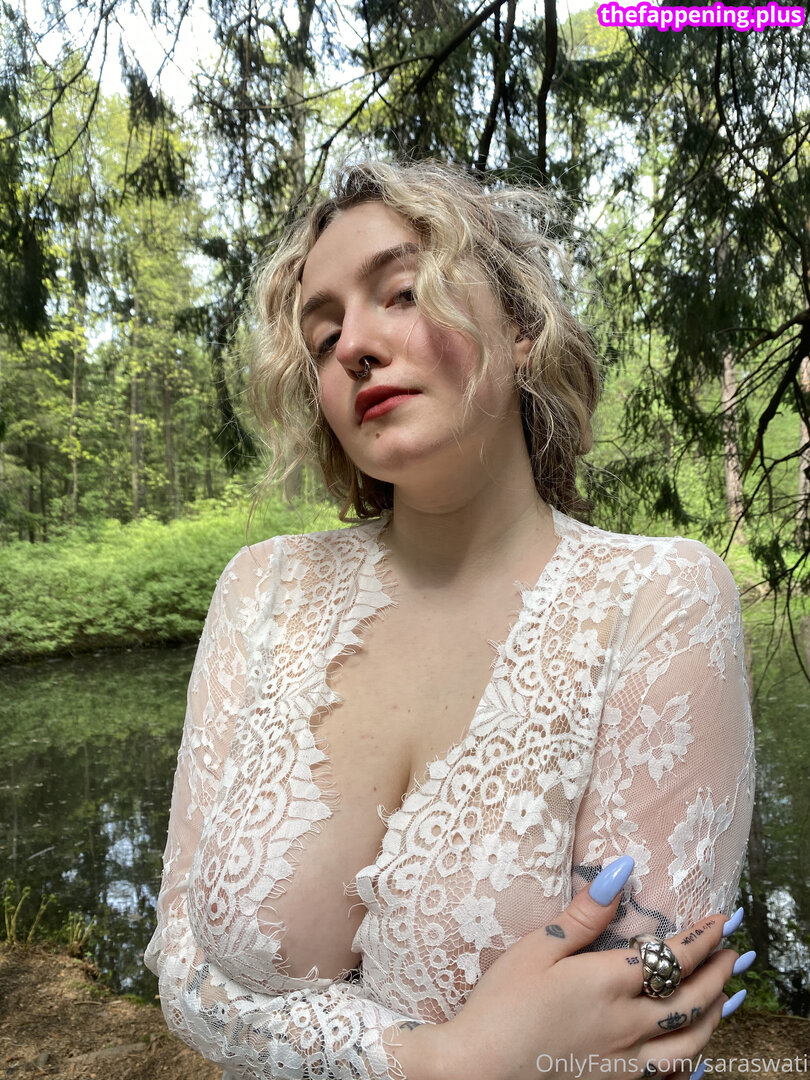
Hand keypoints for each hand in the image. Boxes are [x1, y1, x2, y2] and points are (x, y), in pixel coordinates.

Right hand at [438, 857, 742, 1079]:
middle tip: (736, 952)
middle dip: (720, 971)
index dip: (702, 937)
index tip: (722, 920)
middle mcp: (627, 1025)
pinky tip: (694, 1052)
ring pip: (691, 1042)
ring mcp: (626, 1063)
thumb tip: (621, 874)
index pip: (672, 956)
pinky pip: (671, 1077)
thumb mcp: (537, 949)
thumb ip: (583, 915)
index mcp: (608, 983)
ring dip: (715, 1014)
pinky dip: (692, 1060)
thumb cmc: (501, 1005)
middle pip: (692, 998)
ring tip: (726, 994)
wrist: (478, 1071)